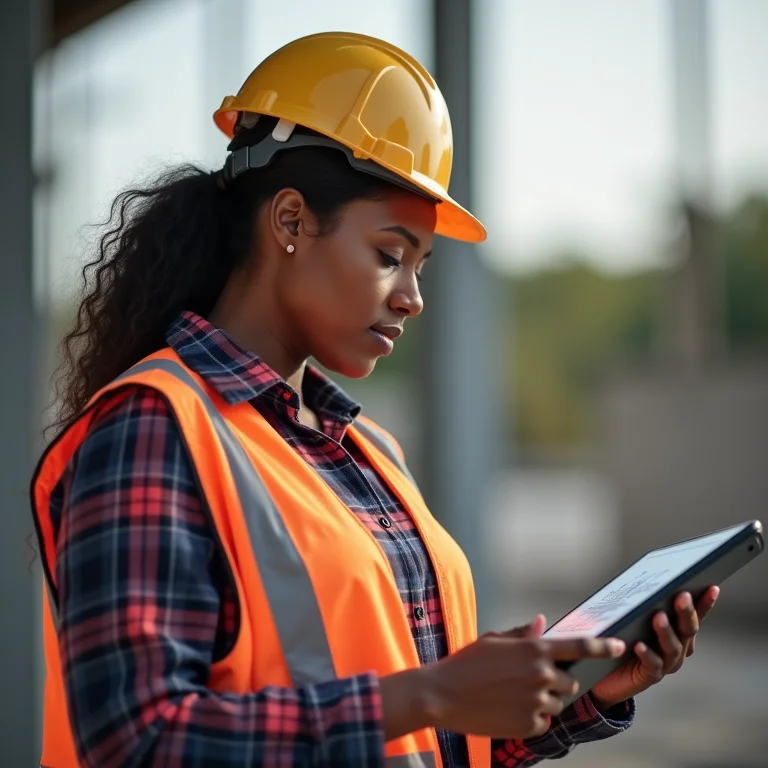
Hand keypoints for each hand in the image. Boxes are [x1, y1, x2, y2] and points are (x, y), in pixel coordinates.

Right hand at [406, 615, 624, 739]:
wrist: (442, 695)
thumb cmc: (466, 663)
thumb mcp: (494, 639)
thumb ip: (524, 634)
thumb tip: (544, 623)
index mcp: (534, 650)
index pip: (580, 646)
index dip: (604, 646)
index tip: (619, 645)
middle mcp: (541, 675)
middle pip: (570, 680)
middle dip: (557, 680)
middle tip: (529, 679)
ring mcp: (536, 702)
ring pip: (557, 702)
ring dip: (544, 699)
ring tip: (513, 695)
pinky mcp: (529, 725)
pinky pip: (543, 722)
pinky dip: (532, 717)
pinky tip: (508, 709)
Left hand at [590, 586, 719, 709]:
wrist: (605, 674)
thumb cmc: (622, 638)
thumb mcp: (632, 617)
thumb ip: (643, 604)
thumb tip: (646, 580)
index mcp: (677, 631)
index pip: (694, 615)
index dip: (704, 603)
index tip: (711, 587)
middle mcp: (677, 648)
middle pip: (687, 629)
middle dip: (686, 612)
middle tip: (682, 596)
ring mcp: (666, 663)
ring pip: (672, 647)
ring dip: (666, 631)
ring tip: (659, 617)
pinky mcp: (650, 675)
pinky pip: (652, 664)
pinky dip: (647, 654)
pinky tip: (639, 645)